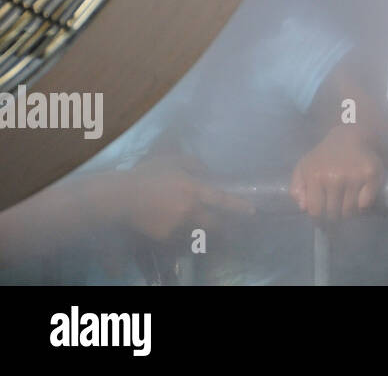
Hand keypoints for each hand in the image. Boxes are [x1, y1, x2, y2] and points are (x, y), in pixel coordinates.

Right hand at [118, 155, 254, 241]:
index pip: (221, 199)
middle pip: (215, 224)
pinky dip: (188, 239)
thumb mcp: (174, 161)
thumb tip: (208, 174)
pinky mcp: (165, 237)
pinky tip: (188, 237)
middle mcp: (188, 210)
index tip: (252, 211)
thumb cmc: (148, 174)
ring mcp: (177, 226)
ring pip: (200, 234)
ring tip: (214, 237)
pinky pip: (182, 240)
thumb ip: (195, 165)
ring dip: (208, 235)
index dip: (238, 206)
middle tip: (233, 230)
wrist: (121, 197)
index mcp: (192, 189)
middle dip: (226, 228)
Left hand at [290, 124, 385, 219]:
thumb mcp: (304, 167)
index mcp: (316, 176)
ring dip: (348, 212)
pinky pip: (366, 203)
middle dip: (334, 215)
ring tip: (346, 204)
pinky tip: (359, 198)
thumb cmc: (324, 156)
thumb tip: (303, 208)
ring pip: (350, 210)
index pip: (316, 211)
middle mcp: (335, 177)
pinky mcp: (371, 175)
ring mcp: (355, 176)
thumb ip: (296, 188)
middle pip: (334, 213)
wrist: (350, 136)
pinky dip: (362, 205)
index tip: (322, 216)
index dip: (318, 218)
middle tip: (336, 210)